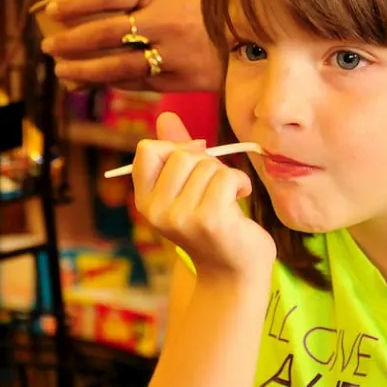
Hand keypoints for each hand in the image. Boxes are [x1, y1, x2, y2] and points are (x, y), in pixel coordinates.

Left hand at [40, 0, 222, 91]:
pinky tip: (90, 82)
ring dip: (83, 68)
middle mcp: (165, 20)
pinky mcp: (179, 79)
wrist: (262, 38)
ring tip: (61, 69)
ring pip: (115, 62)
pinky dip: (109, 82)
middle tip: (48, 44)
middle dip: (71, 39)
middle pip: (105, 30)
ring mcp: (172, 52)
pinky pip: (135, 81)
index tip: (53, 9)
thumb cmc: (215, 9)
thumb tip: (99, 5)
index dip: (76, 1)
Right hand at [133, 113, 275, 280]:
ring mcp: (181, 217)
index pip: (147, 150)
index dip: (176, 148)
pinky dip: (240, 182)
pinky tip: (240, 199)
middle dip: (207, 162)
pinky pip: (226, 176)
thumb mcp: (188, 187)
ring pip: (207, 165)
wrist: (234, 270)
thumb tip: (166, 116)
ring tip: (229, 197)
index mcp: (145, 202)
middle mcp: (157, 212)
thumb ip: (176, 152)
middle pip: (182, 154)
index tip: (194, 163)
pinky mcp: (210, 220)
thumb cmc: (213, 224)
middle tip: (216, 185)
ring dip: (226, 175)